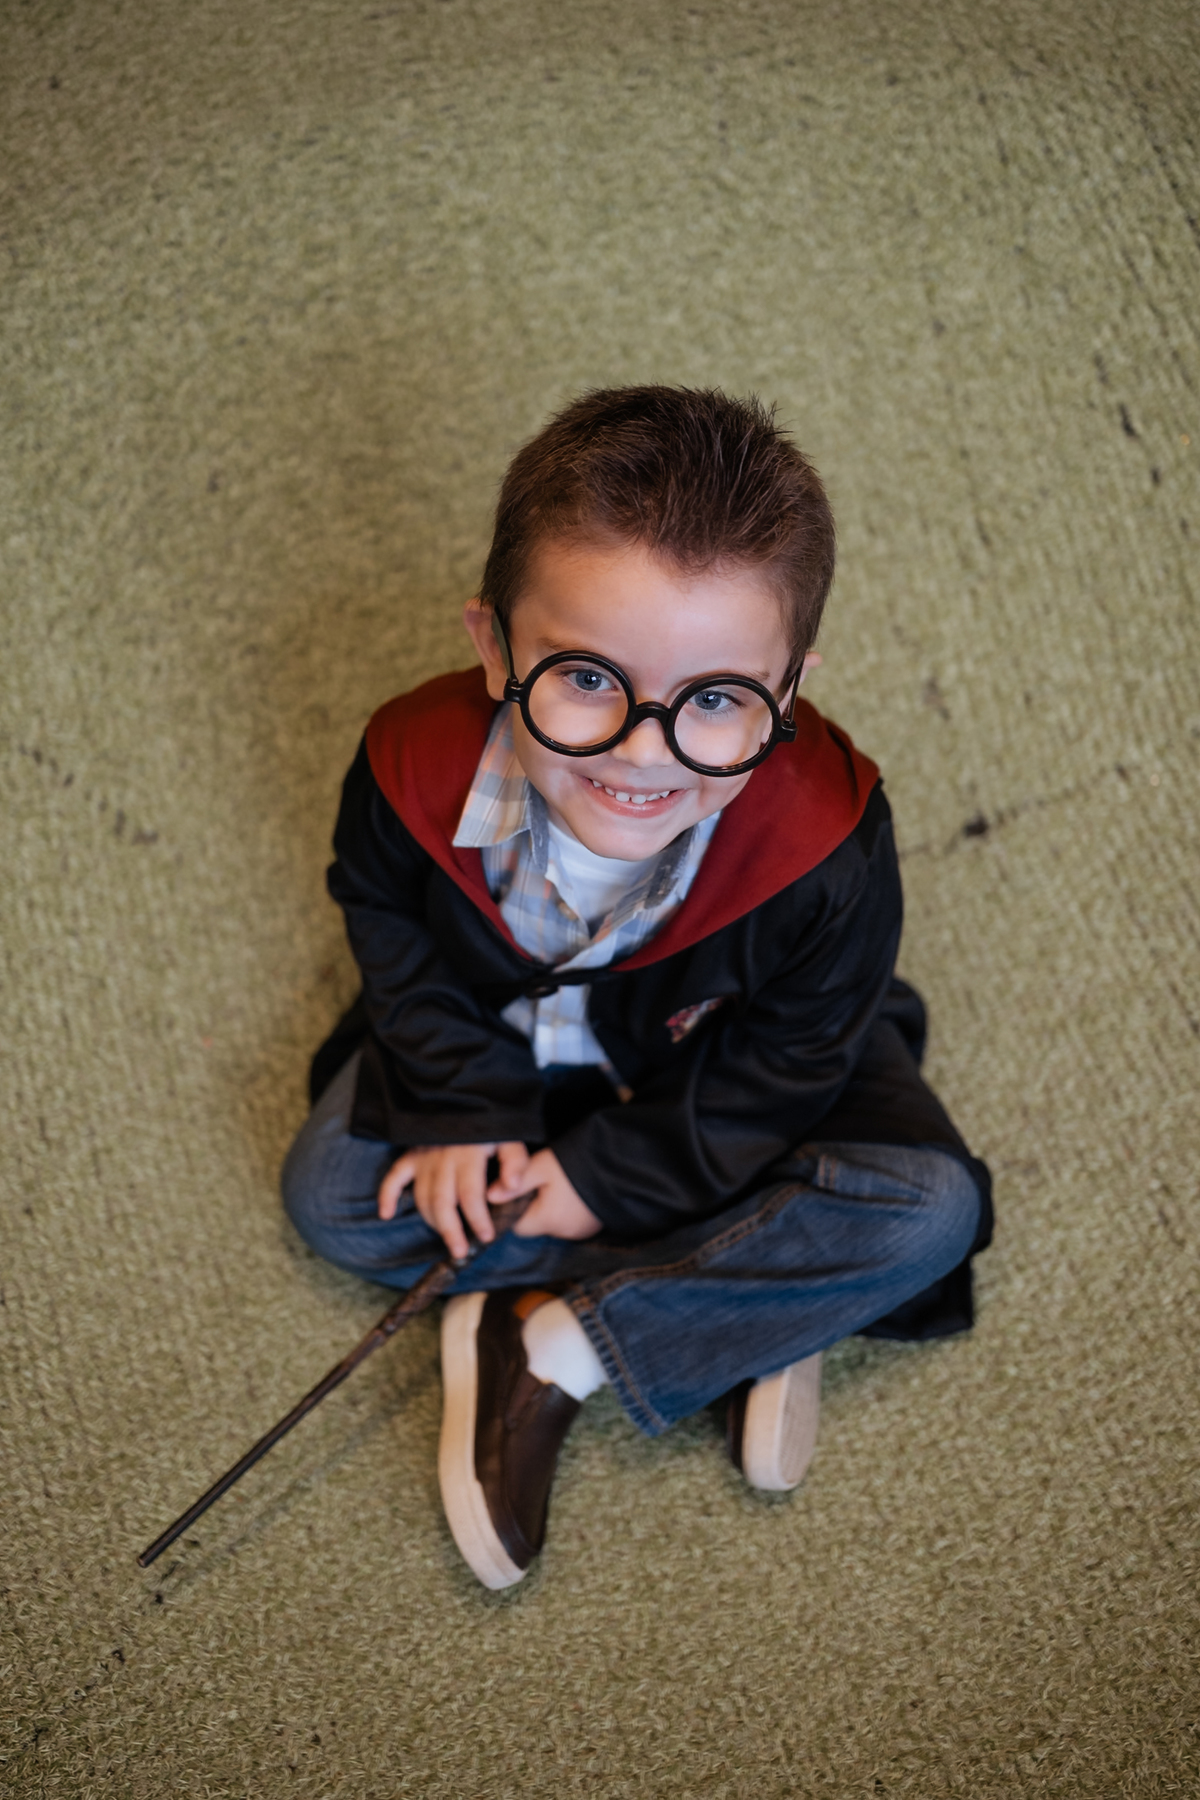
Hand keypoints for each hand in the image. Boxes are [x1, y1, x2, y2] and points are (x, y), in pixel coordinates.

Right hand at [377, 1140, 528, 1260]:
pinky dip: (387, 1195)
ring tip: (448, 1236)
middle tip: (460, 1251)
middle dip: (451, 1230)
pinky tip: (386, 1214)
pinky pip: (394, 1176)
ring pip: (422, 1196)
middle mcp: (443, 1157)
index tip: (486, 1237)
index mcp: (469, 1154)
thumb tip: (507, 1189)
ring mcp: (424, 1156)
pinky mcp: (412, 1155)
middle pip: (442, 1201)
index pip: (471, 1194)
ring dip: (432, 1220)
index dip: (478, 1219)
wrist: (470, 1102)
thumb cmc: (493, 1128)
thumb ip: (515, 1164)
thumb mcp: (512, 1140)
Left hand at [488, 1147, 601, 1241]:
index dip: (513, 1206)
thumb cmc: (577, 1163)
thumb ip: (513, 1183)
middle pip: (535, 1224)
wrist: (620, 1163)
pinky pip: (570, 1221)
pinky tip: (574, 1191)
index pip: (516, 1225)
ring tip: (561, 1183)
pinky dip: (568, 1209)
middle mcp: (564, 1233)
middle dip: (534, 1205)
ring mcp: (581, 1232)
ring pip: (553, 1223)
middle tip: (543, 1180)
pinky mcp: (593, 1227)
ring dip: (551, 1207)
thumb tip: (488, 1197)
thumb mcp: (541, 1167)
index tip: (521, 1187)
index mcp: (548, 1220)